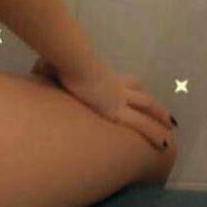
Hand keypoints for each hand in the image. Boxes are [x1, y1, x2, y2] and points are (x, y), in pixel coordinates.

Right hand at [33, 56, 173, 152]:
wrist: (71, 63)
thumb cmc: (62, 63)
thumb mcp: (56, 65)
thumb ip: (48, 69)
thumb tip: (35, 70)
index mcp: (105, 76)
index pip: (126, 82)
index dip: (135, 88)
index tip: (142, 93)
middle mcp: (117, 86)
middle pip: (141, 95)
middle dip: (154, 105)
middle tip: (166, 115)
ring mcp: (120, 98)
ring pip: (147, 108)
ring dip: (160, 117)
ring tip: (170, 128)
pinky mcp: (118, 111)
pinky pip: (142, 125)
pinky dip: (155, 134)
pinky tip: (165, 144)